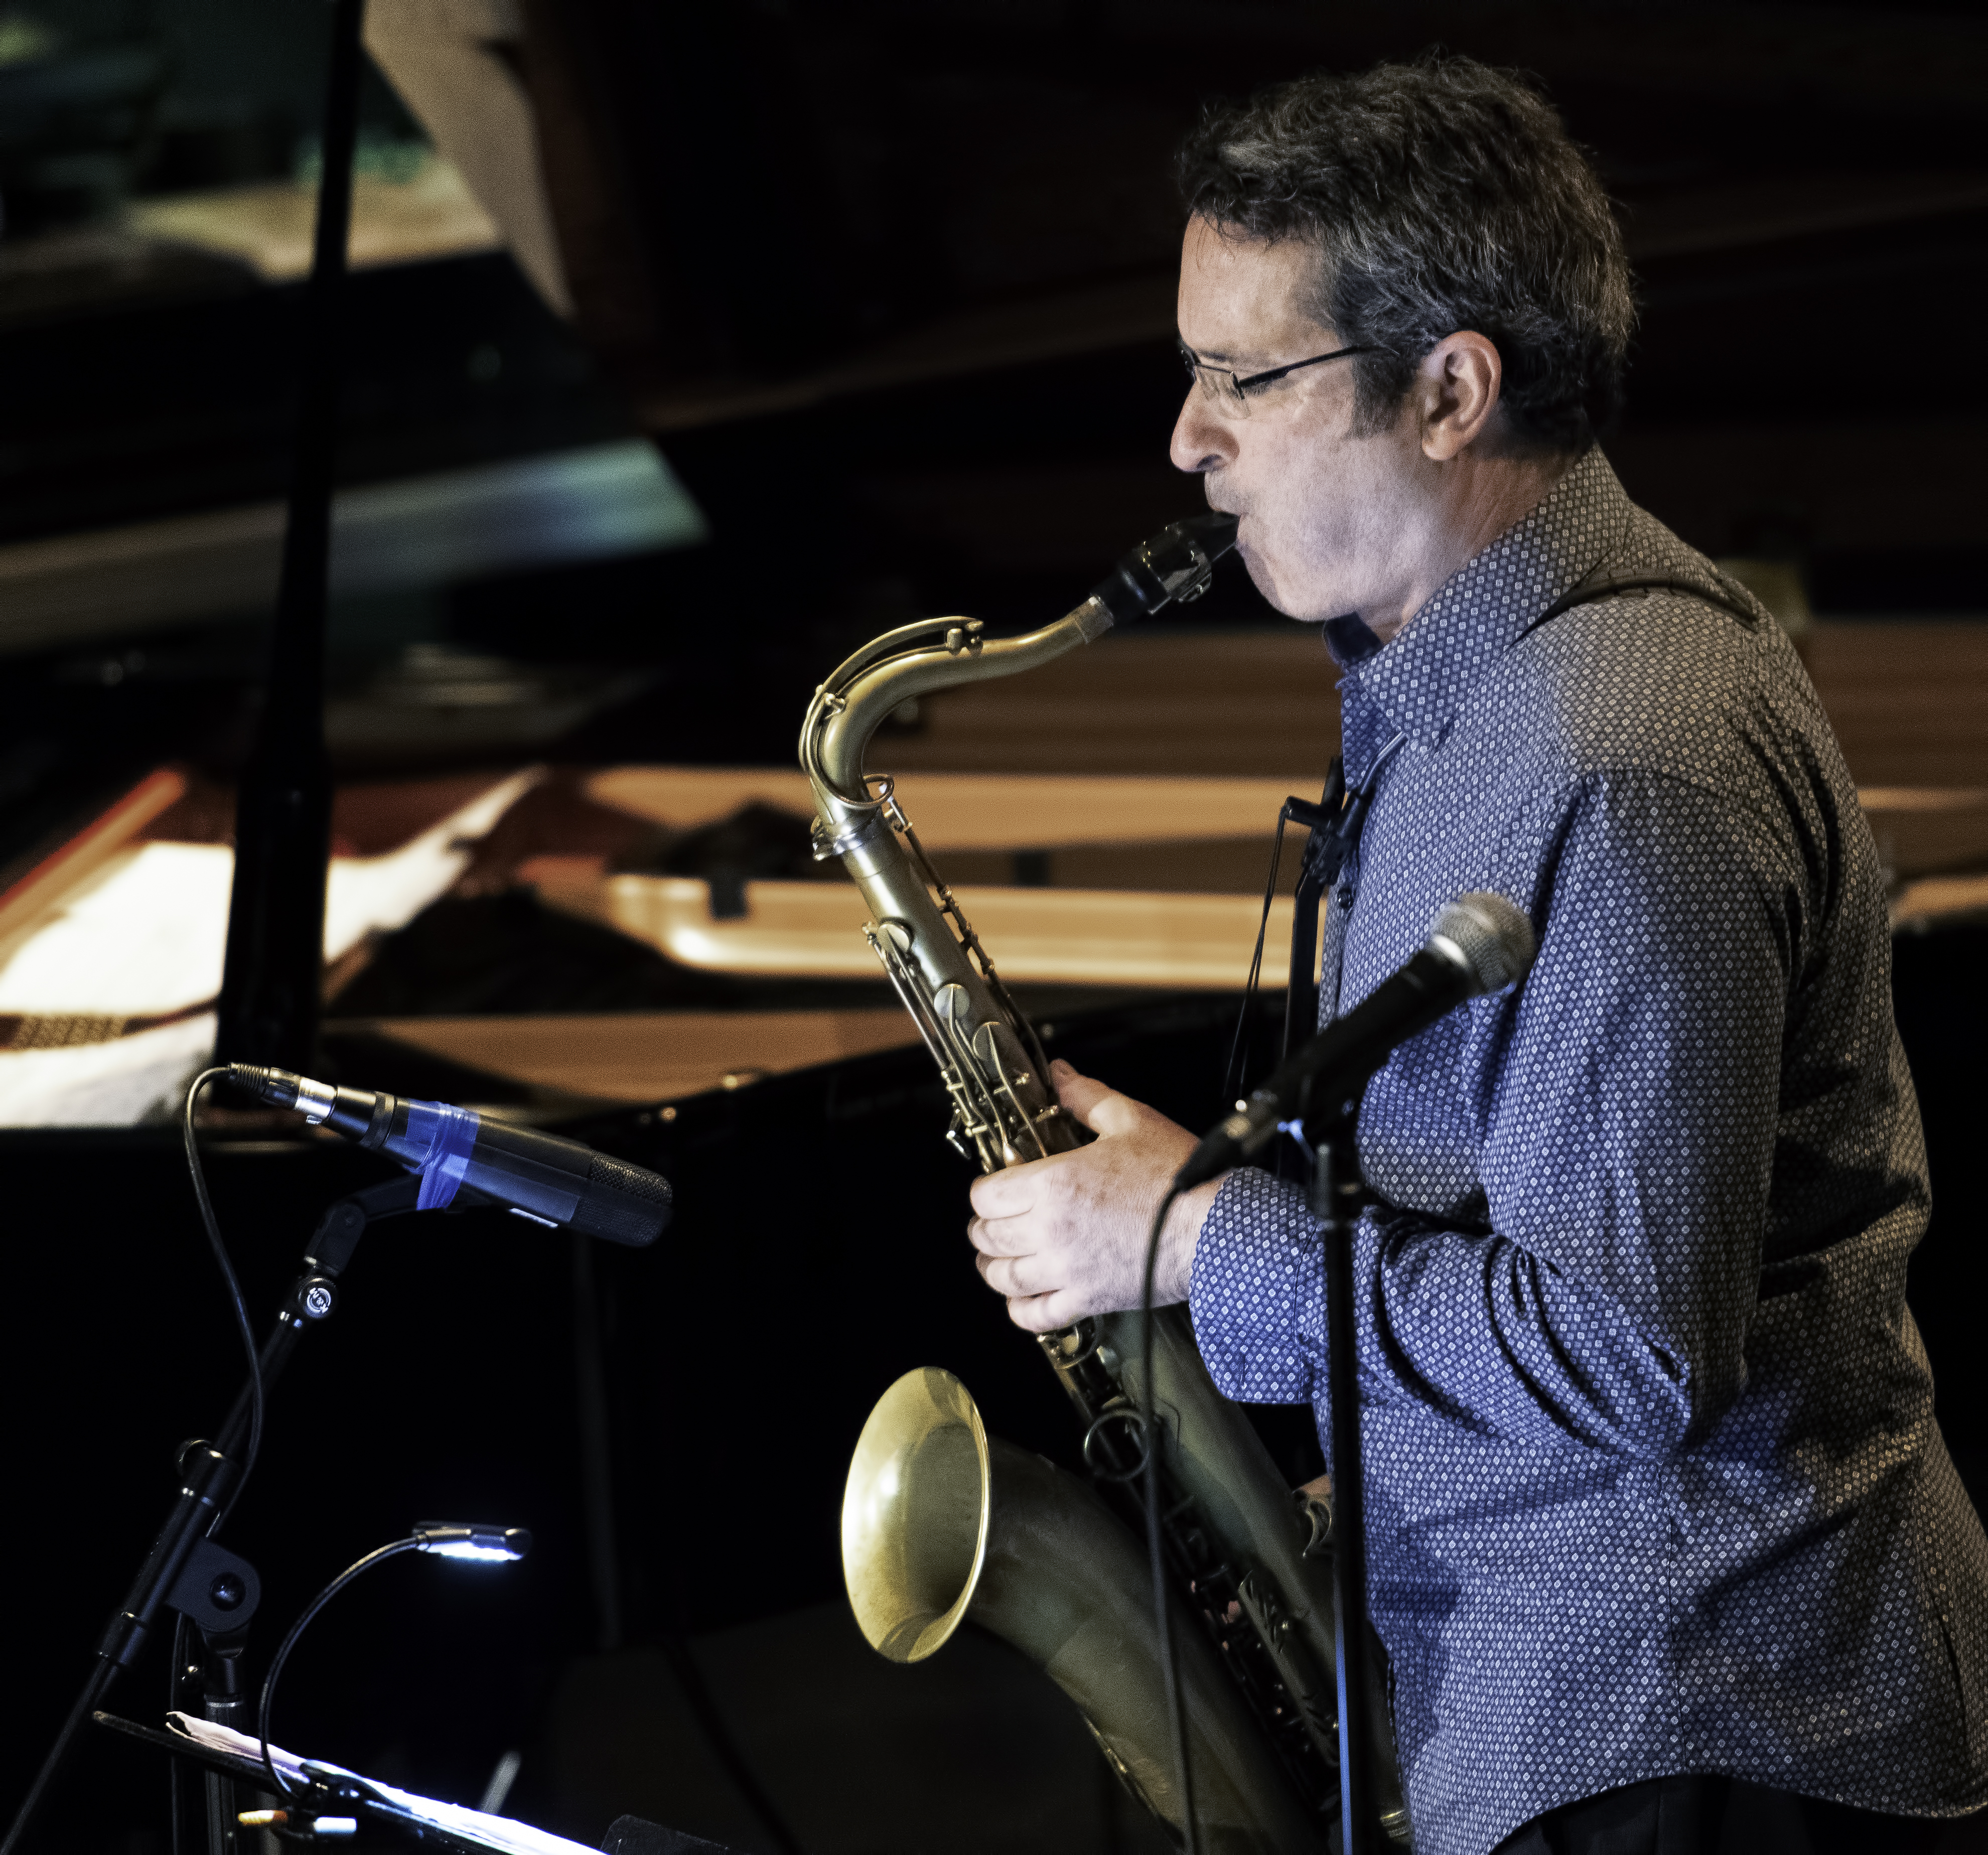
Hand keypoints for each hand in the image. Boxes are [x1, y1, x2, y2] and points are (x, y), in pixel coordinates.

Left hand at [967, 1059, 1222, 1332]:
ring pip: (1004, 1277)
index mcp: (1056, 1183)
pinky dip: (1020, 1309)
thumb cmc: (1178, 1176)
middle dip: (984, 1226)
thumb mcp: (1131, 1120)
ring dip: (993, 1266)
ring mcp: (1068, 1270)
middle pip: (988, 1236)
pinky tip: (1021, 1298)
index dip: (984, 1190)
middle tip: (992, 1220)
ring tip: (996, 1258)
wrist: (1216, 1227)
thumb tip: (1060, 1075)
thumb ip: (1086, 1097)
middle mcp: (1052, 1230)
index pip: (987, 1195)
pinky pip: (1036, 1316)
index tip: (993, 1188)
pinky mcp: (1088, 1300)